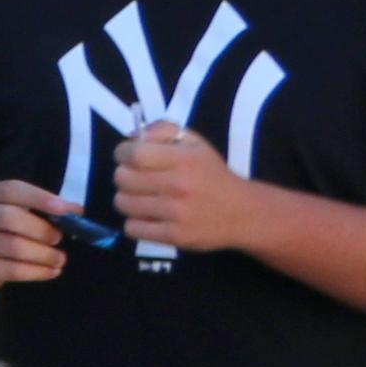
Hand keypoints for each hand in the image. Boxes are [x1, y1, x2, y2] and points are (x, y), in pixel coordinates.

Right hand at [0, 176, 71, 289]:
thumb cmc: (2, 229)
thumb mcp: (16, 211)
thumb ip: (44, 209)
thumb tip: (77, 211)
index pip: (12, 190)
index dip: (39, 198)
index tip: (65, 210)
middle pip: (10, 218)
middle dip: (41, 229)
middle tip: (59, 238)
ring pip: (13, 246)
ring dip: (44, 254)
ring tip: (60, 259)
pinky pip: (11, 270)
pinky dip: (37, 272)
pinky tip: (51, 271)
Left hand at [112, 120, 260, 252]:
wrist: (243, 213)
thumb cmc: (212, 174)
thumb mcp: (194, 143)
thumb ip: (162, 130)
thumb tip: (131, 138)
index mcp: (184, 159)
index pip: (134, 154)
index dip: (123, 153)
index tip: (128, 156)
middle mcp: (179, 185)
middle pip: (122, 178)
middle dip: (124, 175)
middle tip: (137, 178)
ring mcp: (176, 213)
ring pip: (122, 203)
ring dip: (127, 199)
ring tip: (143, 197)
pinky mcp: (174, 236)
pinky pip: (131, 228)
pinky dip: (135, 222)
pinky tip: (149, 216)